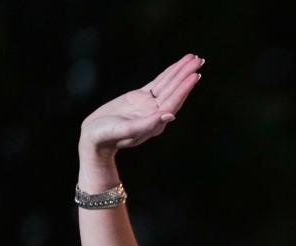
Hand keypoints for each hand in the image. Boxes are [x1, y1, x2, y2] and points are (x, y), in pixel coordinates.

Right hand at [79, 53, 203, 158]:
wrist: (95, 137)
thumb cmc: (107, 136)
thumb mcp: (126, 131)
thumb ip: (148, 124)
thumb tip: (170, 115)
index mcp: (155, 122)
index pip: (174, 101)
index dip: (185, 88)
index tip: (196, 74)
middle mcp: (156, 112)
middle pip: (174, 90)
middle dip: (187, 74)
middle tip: (200, 59)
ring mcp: (149, 104)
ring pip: (168, 84)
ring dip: (180, 71)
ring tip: (194, 58)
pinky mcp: (140, 98)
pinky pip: (158, 83)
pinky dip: (168, 74)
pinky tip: (176, 67)